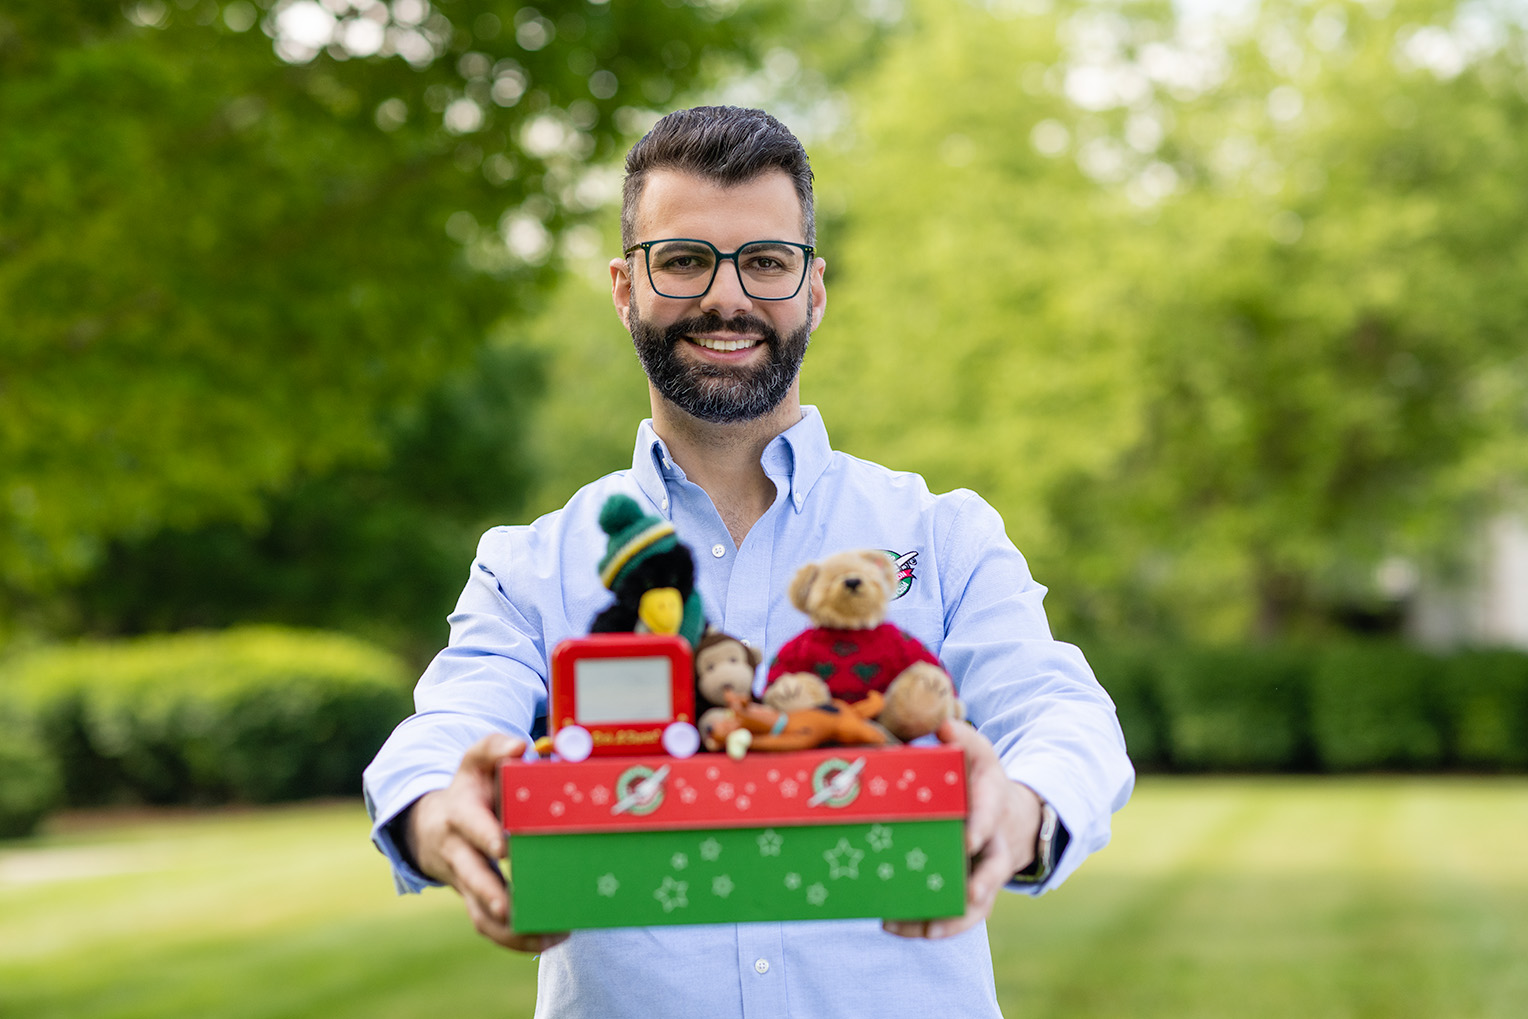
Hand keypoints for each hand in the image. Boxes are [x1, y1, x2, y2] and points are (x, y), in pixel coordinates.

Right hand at [407, 732, 568, 952]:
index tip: (503, 846)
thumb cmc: (471, 788)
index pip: (469, 824)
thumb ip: (494, 747)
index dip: (483, 834)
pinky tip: (546, 941)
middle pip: (470, 875)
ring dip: (509, 928)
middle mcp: (458, 849)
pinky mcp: (472, 899)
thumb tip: (519, 744)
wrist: (436, 822)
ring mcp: (464, 879)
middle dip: (489, 892)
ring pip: (477, 911)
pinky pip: (487, 925)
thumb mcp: (476, 761)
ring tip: (547, 935)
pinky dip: (514, 939)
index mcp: (460, 812)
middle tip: (511, 908)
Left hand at [883, 719, 1042, 939]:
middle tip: (960, 895)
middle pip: (991, 869)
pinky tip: (898, 926)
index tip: (969, 838)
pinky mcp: (974, 891)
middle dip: (978, 885)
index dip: (981, 825)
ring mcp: (985, 870)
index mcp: (992, 802)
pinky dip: (935, 925)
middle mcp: (993, 841)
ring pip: (976, 903)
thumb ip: (964, 740)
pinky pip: (960, 915)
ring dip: (947, 917)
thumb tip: (944, 725)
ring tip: (908, 925)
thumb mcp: (980, 755)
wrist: (1015, 818)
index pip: (990, 811)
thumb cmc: (983, 783)